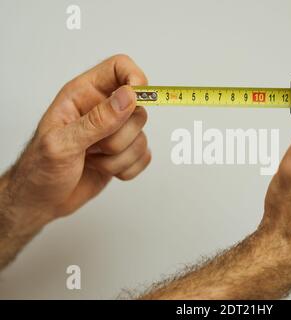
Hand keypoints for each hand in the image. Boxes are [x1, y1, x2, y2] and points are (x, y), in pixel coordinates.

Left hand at [0, 54, 150, 232]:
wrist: (41, 201)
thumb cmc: (40, 169)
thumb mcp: (62, 143)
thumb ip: (98, 120)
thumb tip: (129, 96)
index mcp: (83, 94)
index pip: (119, 68)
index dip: (135, 78)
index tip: (137, 99)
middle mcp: (103, 109)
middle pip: (138, 109)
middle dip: (120, 136)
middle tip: (93, 147)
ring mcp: (115, 132)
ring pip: (141, 138)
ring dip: (118, 158)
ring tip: (92, 161)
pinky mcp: (124, 153)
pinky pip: (144, 157)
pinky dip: (126, 170)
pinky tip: (103, 170)